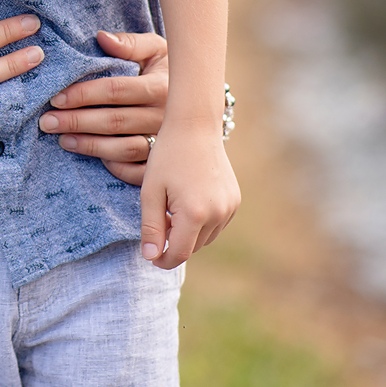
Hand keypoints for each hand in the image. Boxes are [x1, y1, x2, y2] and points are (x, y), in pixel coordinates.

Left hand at [38, 30, 166, 184]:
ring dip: (90, 146)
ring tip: (62, 139)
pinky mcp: (165, 162)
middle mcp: (166, 117)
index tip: (56, 97)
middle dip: (77, 121)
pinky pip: (139, 172)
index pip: (115, 91)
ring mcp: (167, 143)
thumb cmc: (168, 70)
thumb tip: (101, 37)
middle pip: (115, 122)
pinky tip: (95, 159)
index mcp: (161, 87)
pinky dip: (116, 167)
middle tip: (46, 121)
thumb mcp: (156, 48)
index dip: (84, 94)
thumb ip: (130, 44)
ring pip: (124, 148)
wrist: (201, 100)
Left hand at [139, 121, 238, 268]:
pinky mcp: (235, 200)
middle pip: (193, 247)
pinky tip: (187, 203)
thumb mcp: (151, 191)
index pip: (180, 254)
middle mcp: (218, 214)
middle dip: (174, 243)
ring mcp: (230, 207)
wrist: (195, 126)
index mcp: (195, 213)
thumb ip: (151, 227)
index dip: (163, 260)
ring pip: (206, 238)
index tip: (150, 255)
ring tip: (171, 210)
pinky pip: (217, 224)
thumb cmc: (167, 156)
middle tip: (158, 223)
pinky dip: (202, 223)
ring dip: (188, 234)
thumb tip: (150, 257)